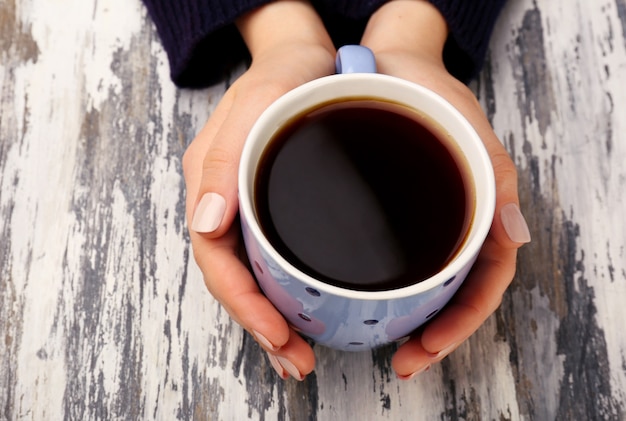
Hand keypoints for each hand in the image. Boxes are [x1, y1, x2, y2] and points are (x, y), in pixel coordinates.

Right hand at [182, 0, 334, 379]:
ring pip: (251, 273)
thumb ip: (225, 158)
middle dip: (260, 324)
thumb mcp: (258, 99)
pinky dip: (285, 293)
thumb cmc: (286, 73)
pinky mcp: (272, 207)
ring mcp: (247, 206)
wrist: (308, 56)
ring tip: (300, 353)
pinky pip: (270, 259)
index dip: (242, 302)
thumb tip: (206, 222)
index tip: (275, 333)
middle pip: (233, 275)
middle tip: (295, 360)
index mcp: (212, 180)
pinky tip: (305, 311)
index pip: (215, 257)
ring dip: (273, 318)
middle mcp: (225, 200)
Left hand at [360, 0, 530, 378]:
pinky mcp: (391, 218)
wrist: (386, 67)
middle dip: (433, 335)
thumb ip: (495, 178)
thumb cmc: (431, 96)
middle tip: (404, 361)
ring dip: (409, 322)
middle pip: (452, 296)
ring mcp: (422, 225)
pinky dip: (384, 291)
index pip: (482, 285)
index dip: (461, 323)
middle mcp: (450, 226)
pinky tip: (362, 302)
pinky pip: (396, 263)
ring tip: (385, 345)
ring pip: (425, 287)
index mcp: (477, 213)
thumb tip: (514, 233)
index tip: (428, 347)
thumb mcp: (469, 130)